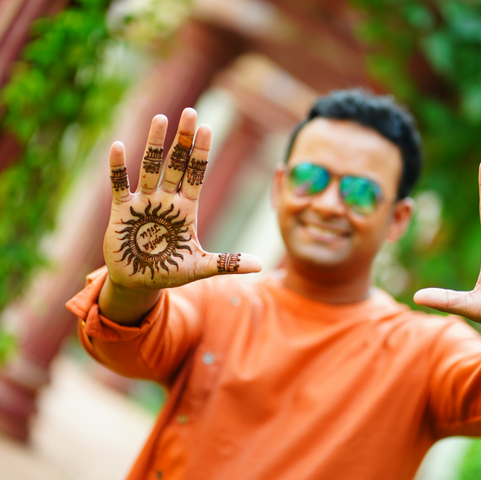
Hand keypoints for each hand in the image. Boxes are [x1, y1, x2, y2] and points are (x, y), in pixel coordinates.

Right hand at [105, 108, 261, 289]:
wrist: (139, 282)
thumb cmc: (170, 270)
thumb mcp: (200, 267)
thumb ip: (228, 263)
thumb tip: (260, 266)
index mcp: (186, 209)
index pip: (196, 174)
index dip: (201, 152)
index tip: (207, 128)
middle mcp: (166, 200)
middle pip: (177, 163)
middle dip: (183, 140)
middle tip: (191, 112)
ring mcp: (144, 202)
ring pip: (150, 167)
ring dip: (155, 144)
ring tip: (161, 118)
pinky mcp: (122, 211)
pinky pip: (119, 185)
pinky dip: (118, 168)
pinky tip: (118, 146)